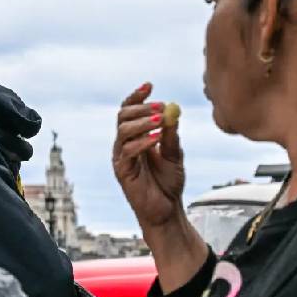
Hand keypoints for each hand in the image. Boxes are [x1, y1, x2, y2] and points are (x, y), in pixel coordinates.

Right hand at [113, 83, 185, 230]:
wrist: (167, 210)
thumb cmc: (168, 184)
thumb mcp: (174, 155)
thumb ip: (170, 135)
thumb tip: (172, 112)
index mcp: (135, 138)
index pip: (129, 111)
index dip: (137, 97)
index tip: (150, 85)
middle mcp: (124, 145)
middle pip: (123, 117)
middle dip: (140, 108)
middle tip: (159, 107)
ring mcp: (122, 158)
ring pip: (123, 131)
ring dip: (141, 122)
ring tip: (159, 121)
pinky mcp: (122, 171)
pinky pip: (128, 151)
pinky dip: (142, 142)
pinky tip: (156, 140)